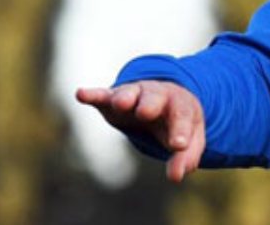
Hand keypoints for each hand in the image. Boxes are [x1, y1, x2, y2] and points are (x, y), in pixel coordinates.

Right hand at [76, 81, 205, 182]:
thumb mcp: (189, 140)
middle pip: (155, 98)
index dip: (180, 131)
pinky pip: (102, 95)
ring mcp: (134, 96)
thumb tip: (177, 176)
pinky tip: (81, 94)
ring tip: (120, 104)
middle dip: (150, 105)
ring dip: (124, 97)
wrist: (163, 99)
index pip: (182, 117)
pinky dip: (93, 95)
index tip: (179, 146)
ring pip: (129, 93)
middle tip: (145, 113)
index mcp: (180, 106)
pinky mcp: (111, 99)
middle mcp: (157, 96)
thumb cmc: (176, 124)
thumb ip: (185, 158)